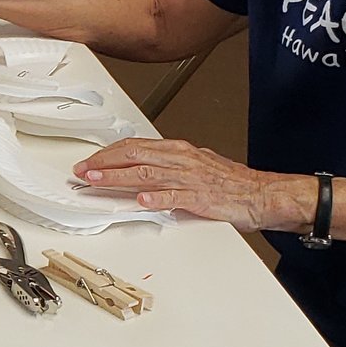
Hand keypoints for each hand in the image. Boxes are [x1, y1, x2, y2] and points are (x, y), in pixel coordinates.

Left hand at [74, 138, 312, 229]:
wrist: (262, 194)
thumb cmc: (232, 183)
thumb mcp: (195, 166)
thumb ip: (168, 168)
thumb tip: (143, 172)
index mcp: (179, 151)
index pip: (136, 146)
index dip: (109, 154)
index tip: (90, 162)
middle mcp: (181, 160)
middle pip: (135, 155)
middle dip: (104, 163)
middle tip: (82, 171)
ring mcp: (190, 179)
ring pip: (147, 173)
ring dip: (118, 177)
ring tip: (96, 181)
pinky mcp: (200, 198)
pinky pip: (175, 197)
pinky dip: (157, 198)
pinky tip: (141, 201)